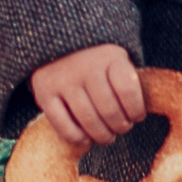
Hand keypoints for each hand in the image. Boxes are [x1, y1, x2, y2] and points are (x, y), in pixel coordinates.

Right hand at [29, 44, 145, 145]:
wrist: (57, 43)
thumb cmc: (97, 62)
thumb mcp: (116, 61)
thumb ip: (126, 83)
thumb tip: (135, 118)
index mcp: (109, 56)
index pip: (128, 90)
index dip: (136, 110)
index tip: (137, 116)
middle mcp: (84, 66)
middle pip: (110, 111)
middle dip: (121, 127)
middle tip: (122, 128)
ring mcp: (62, 80)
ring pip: (89, 121)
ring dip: (103, 136)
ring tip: (107, 136)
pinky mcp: (44, 93)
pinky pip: (64, 127)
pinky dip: (79, 138)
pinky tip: (86, 138)